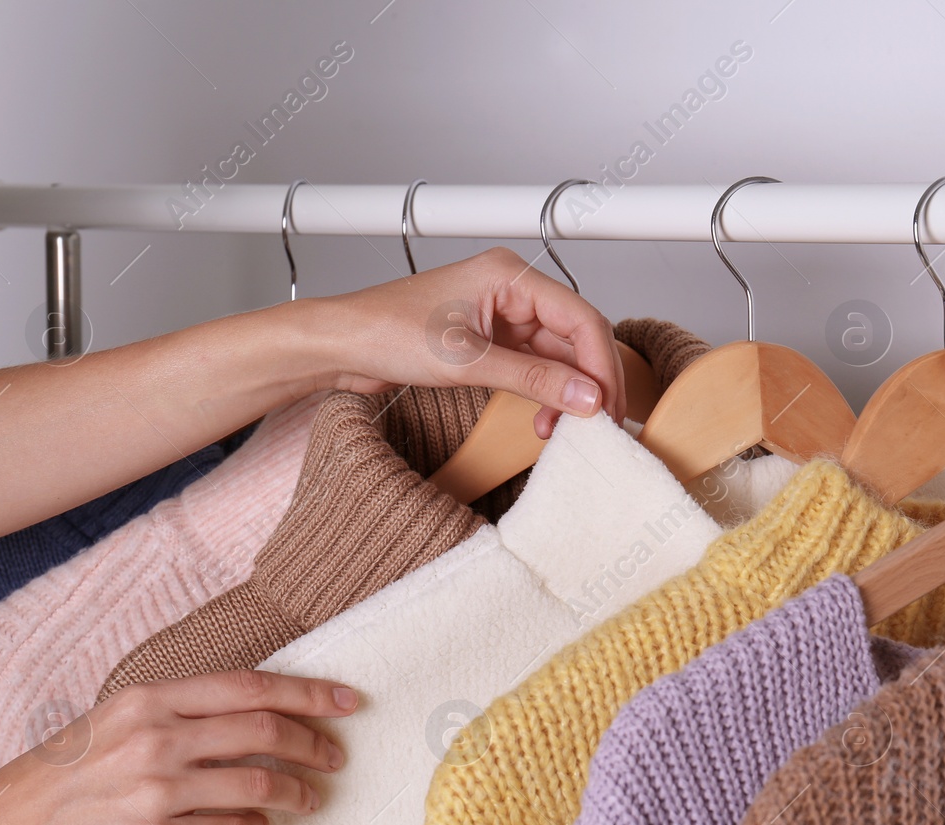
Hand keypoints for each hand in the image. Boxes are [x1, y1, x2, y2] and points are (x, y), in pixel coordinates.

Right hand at [0, 670, 356, 824]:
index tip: (346, 700)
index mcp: (148, 699)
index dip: (308, 692)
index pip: (250, 686)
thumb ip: (173, 710)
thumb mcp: (111, 719)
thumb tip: (247, 709)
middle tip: (335, 756)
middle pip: (265, 730)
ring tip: (310, 798)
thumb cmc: (56, 776)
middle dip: (313, 742)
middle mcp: (156, 737)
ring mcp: (156, 790)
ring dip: (296, 791)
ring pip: (257, 783)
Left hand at [314, 246, 626, 437]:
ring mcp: (500, 317)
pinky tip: (541, 419)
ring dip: (563, 395)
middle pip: (574, 338)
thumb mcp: (466, 360)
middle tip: (595, 425)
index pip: (581, 317)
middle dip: (585, 383)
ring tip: (558, 429)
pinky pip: (532, 368)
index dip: (600, 364)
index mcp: (509, 275)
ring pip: (556, 357)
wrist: (338, 346)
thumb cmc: (384, 332)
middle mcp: (510, 291)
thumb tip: (587, 397)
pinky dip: (541, 395)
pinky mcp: (488, 343)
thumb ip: (533, 379)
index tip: (606, 406)